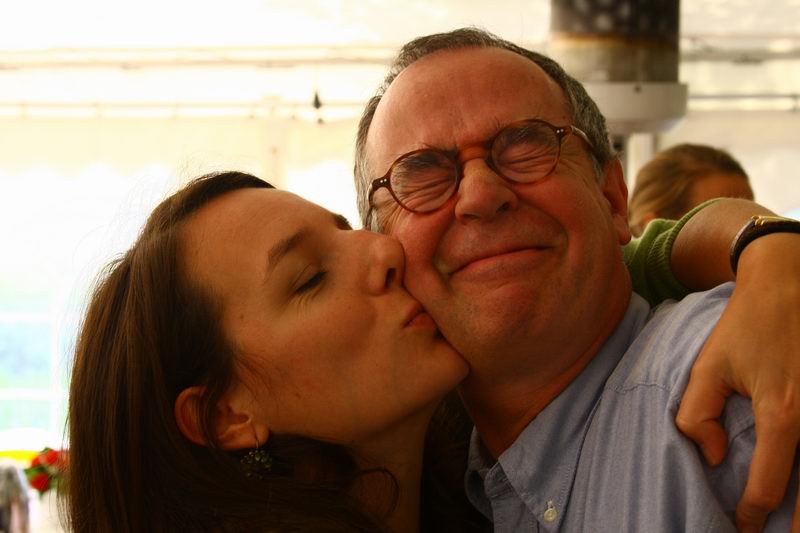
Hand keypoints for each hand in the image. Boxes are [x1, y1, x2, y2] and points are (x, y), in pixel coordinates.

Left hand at [676, 233, 799, 531]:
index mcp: (784, 414)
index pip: (770, 486)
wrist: (791, 281)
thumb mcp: (708, 366)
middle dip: (797, 526)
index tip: (742, 526)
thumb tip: (715, 456)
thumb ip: (696, 414)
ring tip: (793, 524)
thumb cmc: (748, 326)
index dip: (752, 512)